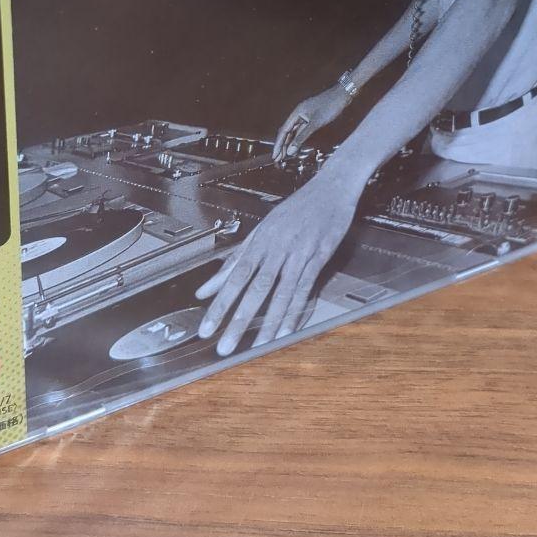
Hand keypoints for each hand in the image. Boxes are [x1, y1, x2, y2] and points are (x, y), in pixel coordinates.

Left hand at [194, 174, 357, 355]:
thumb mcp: (262, 230)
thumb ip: (235, 259)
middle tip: (225, 346)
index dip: (219, 305)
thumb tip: (207, 285)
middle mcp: (275, 249)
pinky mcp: (318, 258)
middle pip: (253, 289)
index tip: (206, 328)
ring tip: (255, 347)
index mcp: (259, 242)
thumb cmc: (295, 209)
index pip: (233, 278)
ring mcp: (298, 254)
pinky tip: (287, 332)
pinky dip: (295, 313)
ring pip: (279, 293)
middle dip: (238, 320)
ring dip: (267, 323)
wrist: (330, 189)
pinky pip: (305, 290)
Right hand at [272, 84, 351, 161]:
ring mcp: (306, 117)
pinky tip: (296, 147)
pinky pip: (302, 131)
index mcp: (296, 113)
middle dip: (282, 146)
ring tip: (285, 157)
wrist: (342, 95)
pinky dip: (298, 140)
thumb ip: (302, 137)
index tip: (275, 156)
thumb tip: (291, 150)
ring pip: (294, 133)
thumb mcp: (315, 123)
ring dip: (289, 144)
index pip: (283, 131)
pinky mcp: (312, 119)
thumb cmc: (329, 106)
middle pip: (287, 132)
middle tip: (278, 159)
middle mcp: (299, 115)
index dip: (278, 144)